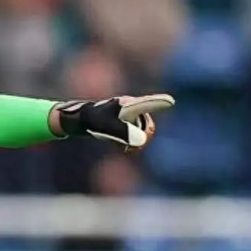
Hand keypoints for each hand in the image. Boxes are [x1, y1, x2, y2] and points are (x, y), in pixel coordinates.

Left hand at [54, 94, 174, 152]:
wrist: (80, 120)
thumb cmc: (93, 120)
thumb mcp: (106, 127)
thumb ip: (124, 132)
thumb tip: (142, 140)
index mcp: (128, 105)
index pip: (146, 104)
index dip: (159, 103)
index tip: (170, 101)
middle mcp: (132, 108)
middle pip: (148, 126)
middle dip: (143, 137)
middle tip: (130, 148)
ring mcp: (130, 115)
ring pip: (143, 133)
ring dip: (136, 142)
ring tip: (124, 148)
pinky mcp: (126, 122)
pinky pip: (137, 136)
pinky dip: (132, 144)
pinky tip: (123, 148)